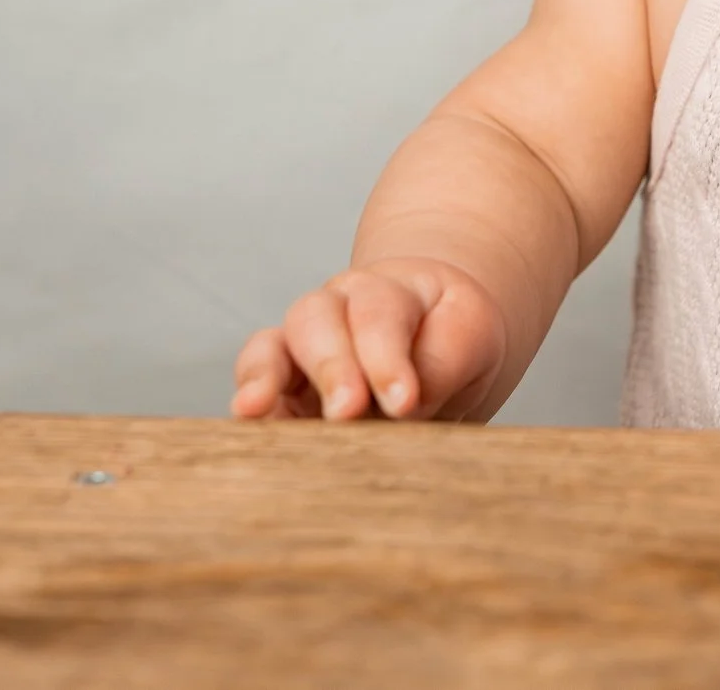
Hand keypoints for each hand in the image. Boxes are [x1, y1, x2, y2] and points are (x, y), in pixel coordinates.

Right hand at [229, 258, 506, 421]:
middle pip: (315, 319)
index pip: (379, 314)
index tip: (404, 400)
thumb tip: (404, 405)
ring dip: (263, 378)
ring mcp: (299, 350)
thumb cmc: (452, 338)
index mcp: (387, 290)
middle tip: (347, 411)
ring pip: (269, 348)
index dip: (387, 357)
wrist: (433, 342)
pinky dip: (249, 410)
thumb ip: (443, 362)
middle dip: (330, 367)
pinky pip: (252, 392)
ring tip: (255, 408)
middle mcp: (334, 309)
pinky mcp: (280, 394)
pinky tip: (248, 429)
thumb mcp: (471, 336)